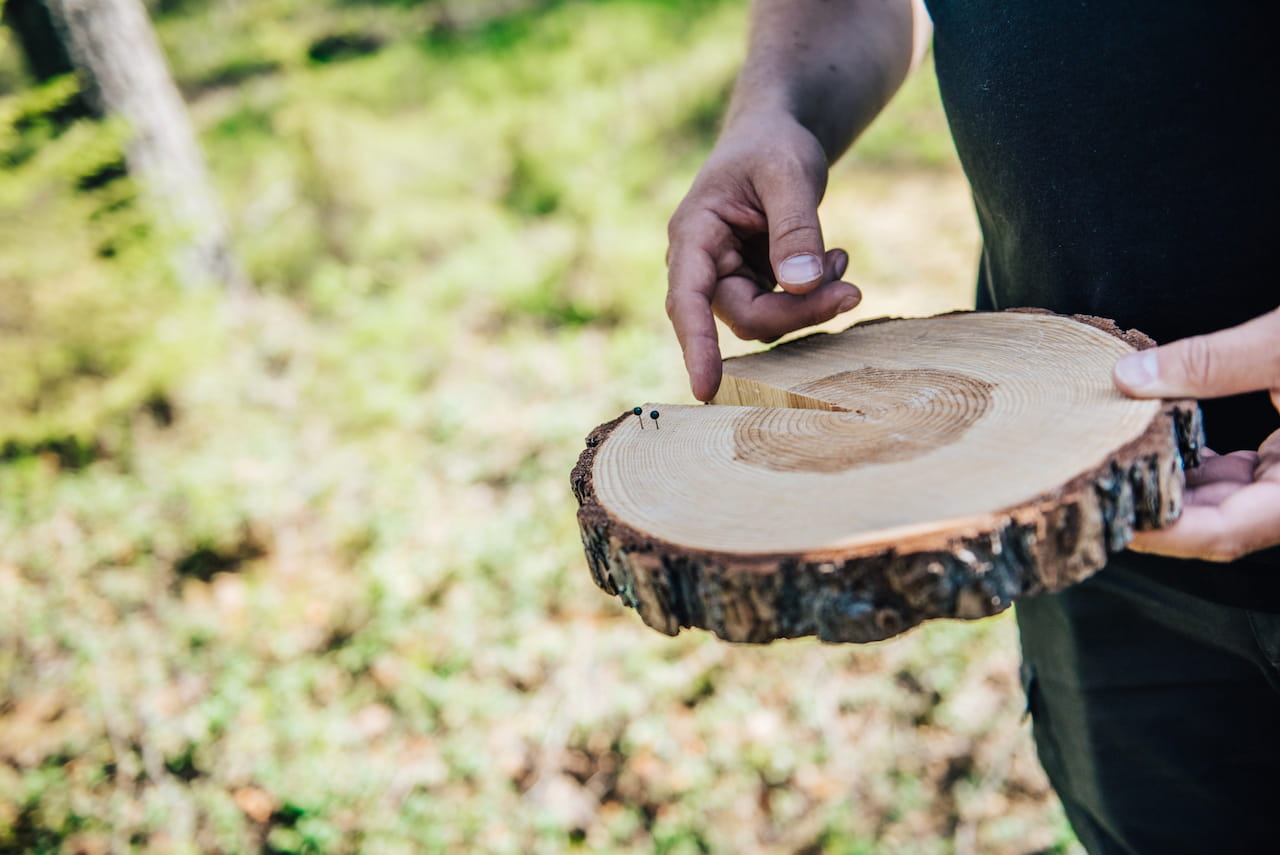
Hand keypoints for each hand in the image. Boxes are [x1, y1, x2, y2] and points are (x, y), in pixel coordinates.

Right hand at [665, 113, 861, 400]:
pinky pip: (785, 309)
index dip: (696, 346)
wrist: (777, 134)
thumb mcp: (789, 173)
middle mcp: (703, 264)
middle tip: (853, 292)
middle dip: (799, 312)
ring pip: (768, 319)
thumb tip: (800, 287)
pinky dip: (816, 291)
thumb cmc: (773, 145)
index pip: (687, 300)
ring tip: (839, 257)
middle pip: (745, 316)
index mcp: (693, 235)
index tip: (705, 390)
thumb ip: (795, 228)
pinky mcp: (754, 284)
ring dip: (812, 301)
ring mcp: (729, 278)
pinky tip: (834, 257)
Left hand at [1113, 309, 1279, 560]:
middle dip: (1155, 511)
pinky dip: (1198, 463)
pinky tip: (1159, 438)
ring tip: (1113, 460)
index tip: (1108, 516)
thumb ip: (1214, 363)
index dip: (1162, 534)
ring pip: (1227, 501)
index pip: (1226, 532)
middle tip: (1089, 487)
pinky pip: (1241, 476)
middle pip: (1219, 524)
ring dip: (1173, 485)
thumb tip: (1129, 376)